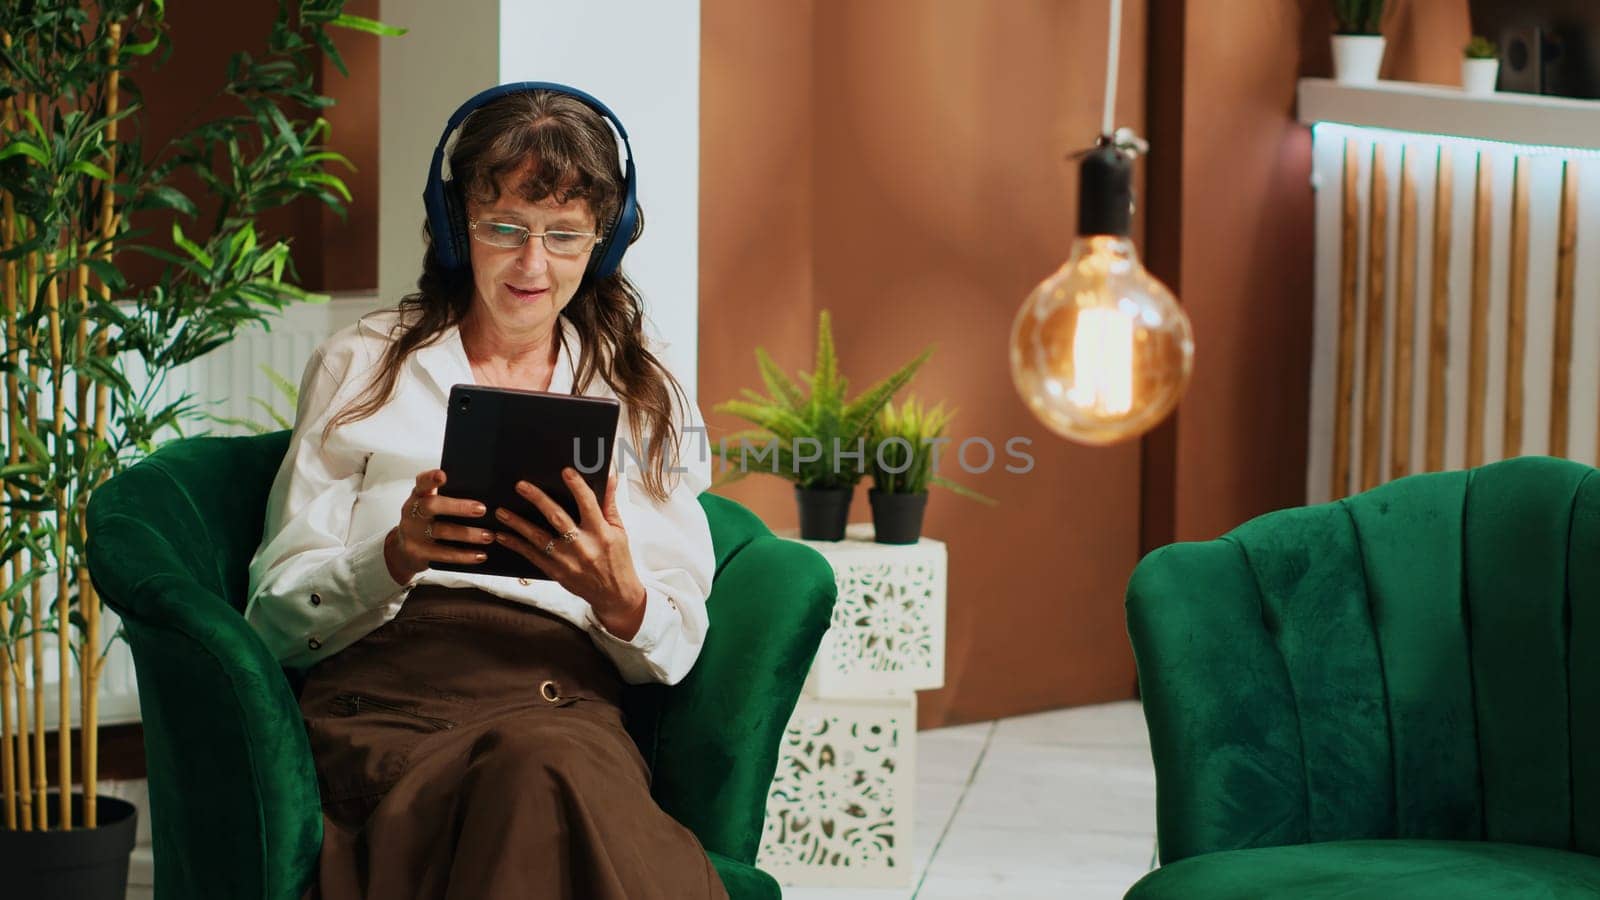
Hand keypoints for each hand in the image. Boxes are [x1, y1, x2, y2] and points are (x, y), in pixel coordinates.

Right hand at [384, 469, 495, 583]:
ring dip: (468, 534)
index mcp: (418, 496)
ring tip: (488, 536)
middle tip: (482, 509)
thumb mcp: (430, 507)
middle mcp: (412, 512)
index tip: (442, 475)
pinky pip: (443, 554)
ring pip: (442, 531)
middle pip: (432, 506)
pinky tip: (479, 555)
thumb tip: (485, 493)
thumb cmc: (425, 523)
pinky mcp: (417, 552)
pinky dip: (464, 555)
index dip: (430, 478)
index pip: (422, 483)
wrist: (403, 552)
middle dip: (458, 507)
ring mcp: (413, 533)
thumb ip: (447, 497)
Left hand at [492, 467, 647, 639]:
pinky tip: (503, 536)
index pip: (588, 504)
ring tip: (501, 512)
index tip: (566, 471)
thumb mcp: (618, 531)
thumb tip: (609, 477)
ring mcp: (567, 561)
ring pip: (538, 538)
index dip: (577, 487)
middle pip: (557, 518)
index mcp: (601, 533)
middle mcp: (583, 546)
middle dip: (538, 500)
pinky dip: (516, 545)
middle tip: (521, 486)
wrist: (615, 595)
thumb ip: (609, 504)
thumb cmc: (618, 559)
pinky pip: (532, 556)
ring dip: (518, 523)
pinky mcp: (556, 572)